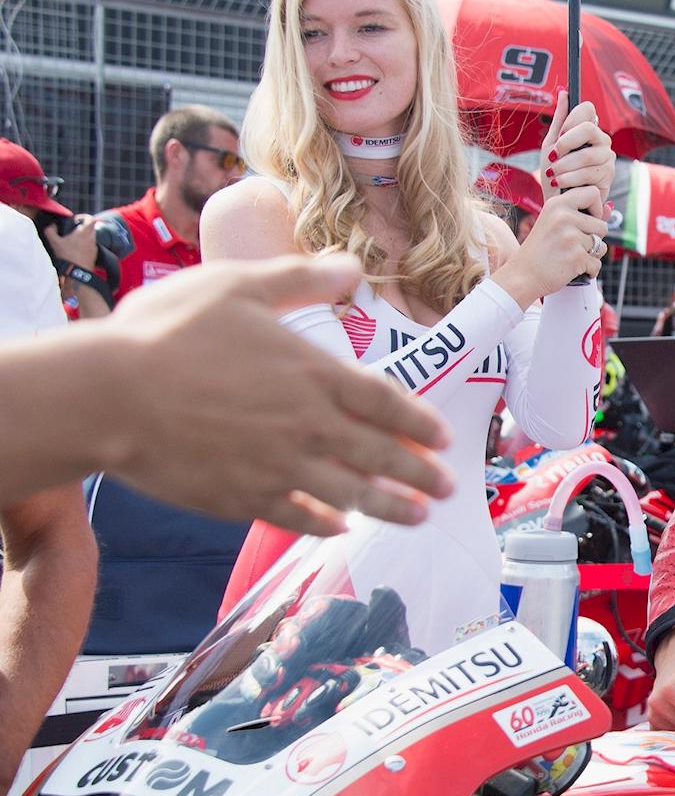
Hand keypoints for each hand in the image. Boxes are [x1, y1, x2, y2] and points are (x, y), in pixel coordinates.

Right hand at [44, 214, 97, 267]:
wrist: (77, 273)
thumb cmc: (67, 256)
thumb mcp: (54, 242)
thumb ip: (50, 231)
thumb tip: (51, 225)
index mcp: (84, 232)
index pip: (90, 219)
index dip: (84, 216)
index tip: (76, 219)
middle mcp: (92, 238)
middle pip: (92, 227)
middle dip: (84, 226)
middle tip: (74, 229)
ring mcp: (94, 247)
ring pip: (92, 237)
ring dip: (85, 236)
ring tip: (74, 240)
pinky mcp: (94, 255)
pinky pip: (91, 246)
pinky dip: (86, 244)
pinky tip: (76, 249)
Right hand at [99, 254, 454, 534]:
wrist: (105, 395)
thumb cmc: (167, 332)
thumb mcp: (239, 286)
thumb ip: (302, 278)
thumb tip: (353, 268)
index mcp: (313, 374)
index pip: (385, 402)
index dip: (418, 422)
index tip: (443, 438)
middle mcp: (306, 427)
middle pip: (379, 455)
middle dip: (420, 473)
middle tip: (449, 487)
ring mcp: (277, 468)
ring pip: (350, 495)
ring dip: (389, 507)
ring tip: (418, 516)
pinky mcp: (241, 498)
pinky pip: (295, 517)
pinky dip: (324, 524)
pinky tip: (341, 527)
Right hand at [499, 181, 608, 305]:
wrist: (522, 275)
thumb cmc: (541, 249)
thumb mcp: (556, 224)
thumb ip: (582, 214)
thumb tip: (611, 207)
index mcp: (557, 204)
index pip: (593, 193)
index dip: (597, 209)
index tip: (586, 221)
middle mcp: (564, 217)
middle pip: (603, 225)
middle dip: (593, 238)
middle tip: (571, 245)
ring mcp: (571, 237)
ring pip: (601, 246)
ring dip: (591, 255)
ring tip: (570, 256)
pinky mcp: (577, 257)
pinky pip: (597, 263)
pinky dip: (588, 270)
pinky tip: (572, 269)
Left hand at [540, 93, 615, 196]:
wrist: (559, 201)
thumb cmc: (554, 173)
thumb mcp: (551, 144)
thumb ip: (559, 120)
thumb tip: (563, 91)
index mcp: (588, 129)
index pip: (587, 110)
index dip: (571, 120)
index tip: (558, 136)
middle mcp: (602, 140)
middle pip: (589, 129)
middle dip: (566, 143)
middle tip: (554, 156)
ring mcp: (607, 158)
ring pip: (587, 154)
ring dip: (565, 166)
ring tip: (553, 174)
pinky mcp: (608, 176)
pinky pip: (589, 172)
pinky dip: (570, 178)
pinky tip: (560, 183)